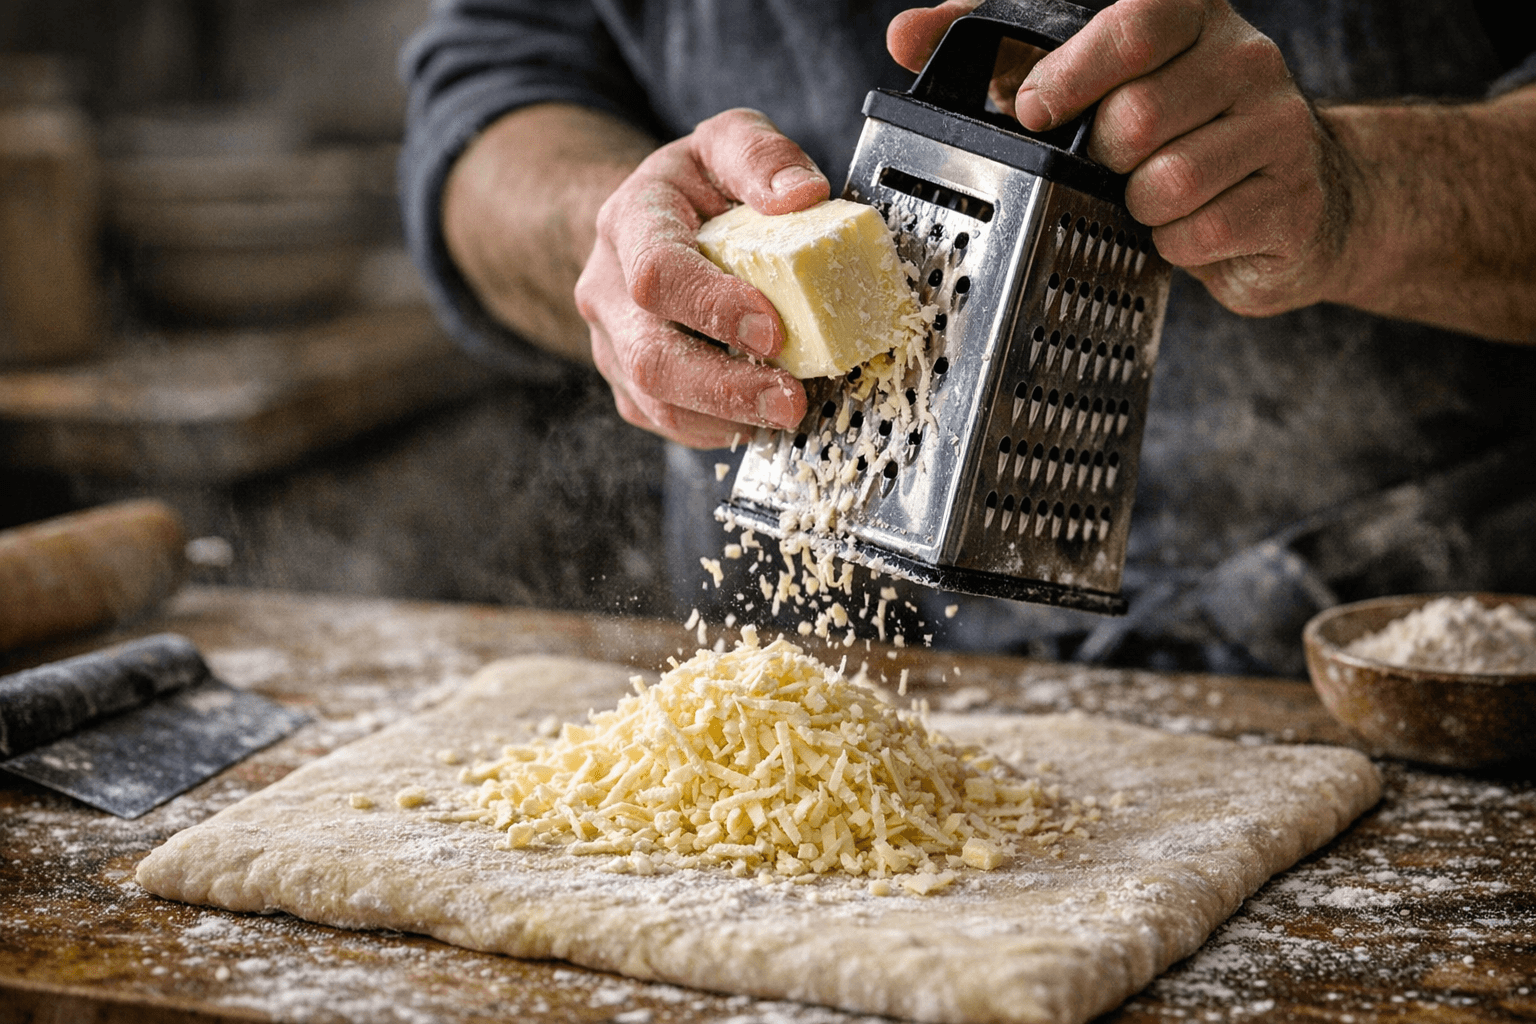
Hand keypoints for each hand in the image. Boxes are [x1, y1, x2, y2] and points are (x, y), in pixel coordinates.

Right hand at [574, 109, 826, 447]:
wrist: (645, 226)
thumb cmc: (694, 188)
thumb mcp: (726, 142)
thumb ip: (760, 156)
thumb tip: (803, 194)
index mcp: (630, 222)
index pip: (658, 273)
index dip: (713, 307)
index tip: (773, 328)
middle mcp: (608, 289)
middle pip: (650, 356)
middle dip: (725, 387)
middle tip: (791, 399)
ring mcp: (612, 343)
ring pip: (654, 401)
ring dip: (725, 417)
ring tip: (786, 414)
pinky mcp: (627, 384)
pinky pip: (665, 422)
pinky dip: (716, 428)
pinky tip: (758, 418)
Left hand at [888, 0, 1352, 316]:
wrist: (1297, 195)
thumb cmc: (1172, 128)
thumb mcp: (1087, 75)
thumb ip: (1003, 47)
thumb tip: (905, 33)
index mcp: (1189, 14)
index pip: (1132, 22)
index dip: (1072, 71)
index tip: (1031, 108)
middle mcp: (1244, 58)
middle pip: (1137, 116)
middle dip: (1099, 158)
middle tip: (1106, 164)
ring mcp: (1278, 127)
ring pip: (1165, 182)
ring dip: (1133, 205)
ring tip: (1145, 196)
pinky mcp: (1288, 199)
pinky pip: (1196, 233)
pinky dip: (1170, 244)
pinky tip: (1181, 228)